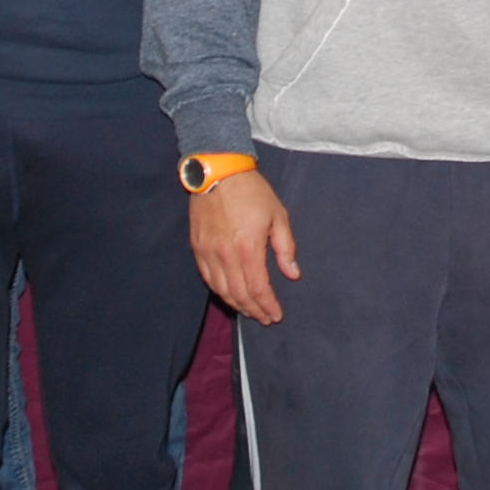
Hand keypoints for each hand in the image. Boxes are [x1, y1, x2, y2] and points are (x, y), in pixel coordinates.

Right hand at [193, 166, 299, 323]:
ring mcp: (208, 252)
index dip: (267, 306)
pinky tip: (229, 294)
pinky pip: (207, 278)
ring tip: (250, 311)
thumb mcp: (277, 215)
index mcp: (248, 248)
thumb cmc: (251, 191)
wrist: (217, 171)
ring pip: (221, 290)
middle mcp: (225, 255)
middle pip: (239, 295)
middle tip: (265, 318)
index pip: (258, 289)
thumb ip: (285, 248)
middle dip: (254, 311)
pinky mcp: (197, 247)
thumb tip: (292, 274)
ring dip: (236, 305)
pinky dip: (220, 291)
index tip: (276, 315)